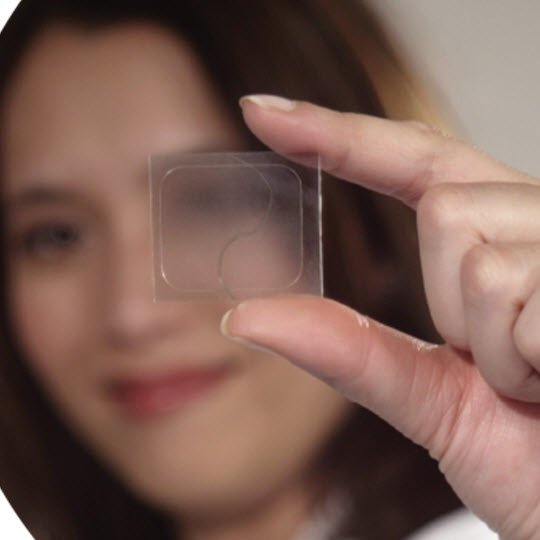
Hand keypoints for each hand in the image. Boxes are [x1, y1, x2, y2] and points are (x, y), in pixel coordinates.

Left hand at [221, 95, 539, 538]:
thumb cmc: (532, 458)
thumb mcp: (429, 398)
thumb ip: (348, 350)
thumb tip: (246, 317)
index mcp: (502, 240)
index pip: (416, 159)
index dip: (338, 134)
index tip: (263, 113)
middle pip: (444, 206)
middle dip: (453, 302)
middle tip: (501, 364)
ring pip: (480, 257)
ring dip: (493, 345)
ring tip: (538, 381)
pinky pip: (523, 299)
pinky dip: (526, 361)